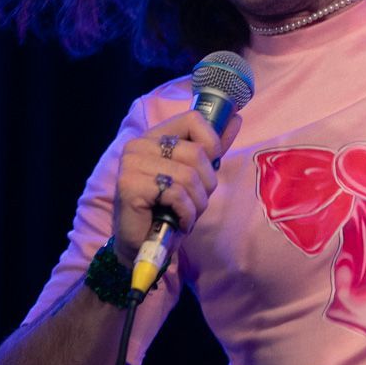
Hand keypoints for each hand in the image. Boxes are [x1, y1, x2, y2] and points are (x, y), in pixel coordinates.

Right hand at [113, 108, 241, 265]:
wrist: (144, 245)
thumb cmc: (169, 210)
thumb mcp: (196, 176)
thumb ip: (211, 148)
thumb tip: (235, 118)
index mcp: (153, 136)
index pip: (193, 119)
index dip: (210, 144)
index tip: (206, 167)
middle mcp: (138, 145)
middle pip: (196, 153)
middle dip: (205, 184)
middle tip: (192, 201)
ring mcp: (131, 164)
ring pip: (189, 176)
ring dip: (196, 202)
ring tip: (184, 212)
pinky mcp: (129, 185)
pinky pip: (176, 193)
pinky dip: (185, 213)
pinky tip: (177, 221)